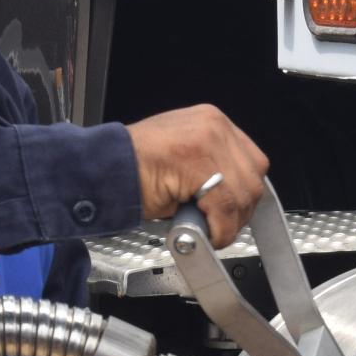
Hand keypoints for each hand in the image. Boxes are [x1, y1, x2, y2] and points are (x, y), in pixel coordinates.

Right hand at [124, 104, 269, 246]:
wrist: (101, 169)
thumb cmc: (134, 168)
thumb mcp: (183, 161)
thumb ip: (213, 170)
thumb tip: (232, 202)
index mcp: (212, 122)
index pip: (252, 162)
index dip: (245, 193)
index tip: (235, 212)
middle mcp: (214, 125)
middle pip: (253, 178)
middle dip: (240, 211)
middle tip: (221, 226)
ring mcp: (206, 139)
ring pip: (242, 194)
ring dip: (229, 222)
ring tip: (209, 231)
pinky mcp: (197, 161)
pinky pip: (223, 205)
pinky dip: (218, 228)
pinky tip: (205, 233)